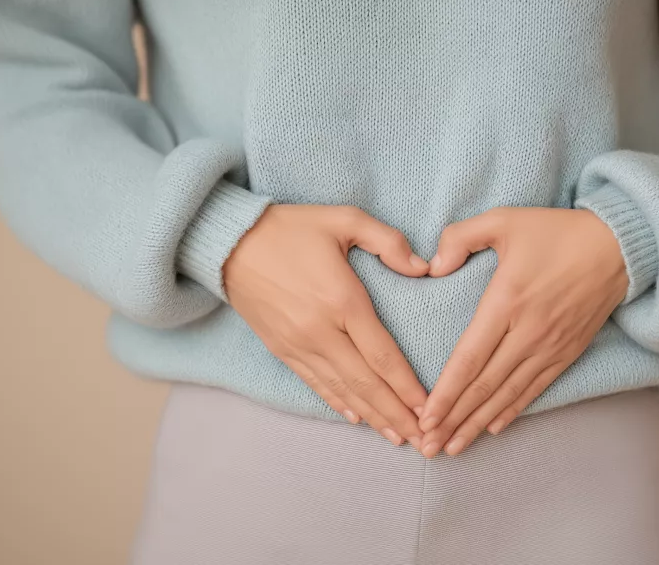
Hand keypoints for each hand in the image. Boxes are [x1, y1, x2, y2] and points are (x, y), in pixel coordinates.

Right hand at [223, 204, 429, 448]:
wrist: (229, 242)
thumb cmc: (291, 228)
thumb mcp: (344, 219)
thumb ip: (389, 241)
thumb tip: (424, 269)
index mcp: (343, 300)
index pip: (383, 355)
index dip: (407, 387)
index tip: (429, 408)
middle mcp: (321, 331)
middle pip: (366, 383)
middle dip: (396, 414)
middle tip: (422, 440)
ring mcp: (298, 344)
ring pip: (342, 390)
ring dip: (372, 417)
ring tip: (396, 436)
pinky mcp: (282, 349)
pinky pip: (315, 383)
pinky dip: (338, 403)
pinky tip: (356, 418)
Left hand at [416, 207, 628, 457]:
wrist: (618, 245)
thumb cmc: (556, 231)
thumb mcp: (504, 219)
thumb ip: (460, 236)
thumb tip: (433, 266)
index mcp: (506, 302)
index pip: (469, 358)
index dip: (446, 392)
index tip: (424, 417)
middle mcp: (528, 332)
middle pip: (484, 386)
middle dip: (453, 420)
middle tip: (427, 446)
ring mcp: (550, 346)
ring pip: (507, 395)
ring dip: (477, 424)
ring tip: (452, 448)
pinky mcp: (567, 352)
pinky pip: (535, 389)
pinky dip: (511, 411)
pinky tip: (492, 427)